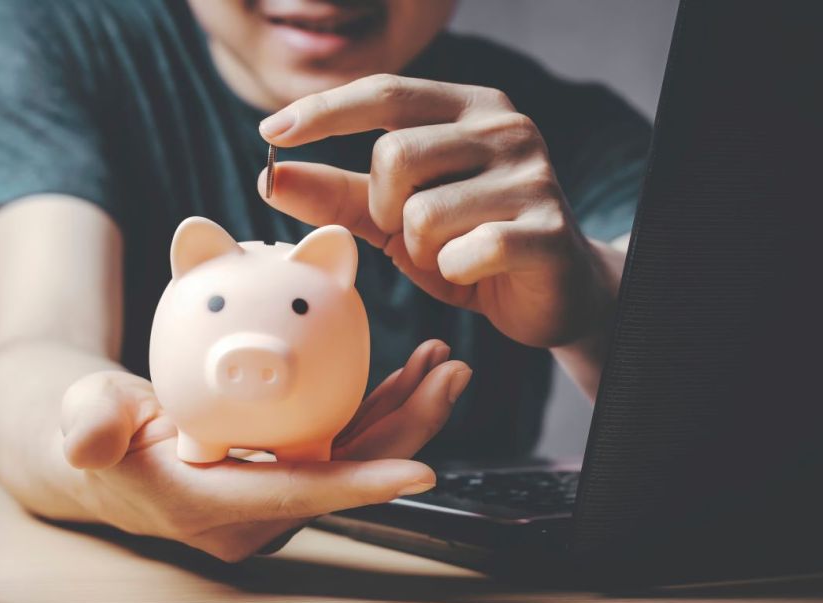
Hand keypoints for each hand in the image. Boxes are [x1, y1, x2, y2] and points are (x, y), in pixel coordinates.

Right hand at [59, 340, 470, 561]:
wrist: (100, 447)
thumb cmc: (94, 426)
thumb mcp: (84, 419)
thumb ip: (88, 427)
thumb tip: (89, 442)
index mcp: (209, 503)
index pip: (296, 495)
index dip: (360, 484)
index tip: (423, 470)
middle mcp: (251, 510)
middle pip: (344, 474)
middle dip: (407, 432)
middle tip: (452, 376)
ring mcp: (271, 492)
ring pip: (352, 457)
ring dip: (403, 414)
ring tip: (442, 366)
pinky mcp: (280, 470)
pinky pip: (338, 443)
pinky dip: (374, 408)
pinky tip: (405, 374)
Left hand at [259, 74, 619, 348]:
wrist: (552, 290)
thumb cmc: (466, 242)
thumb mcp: (394, 217)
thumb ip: (338, 193)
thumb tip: (270, 176)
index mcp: (468, 109)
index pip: (385, 91)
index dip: (323, 111)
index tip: (269, 132)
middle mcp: (505, 128)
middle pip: (394, 155)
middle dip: (382, 208)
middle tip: (409, 231)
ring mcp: (532, 176)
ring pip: (423, 213)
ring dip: (419, 249)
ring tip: (449, 253)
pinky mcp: (546, 229)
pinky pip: (466, 251)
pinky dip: (453, 272)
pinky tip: (476, 272)